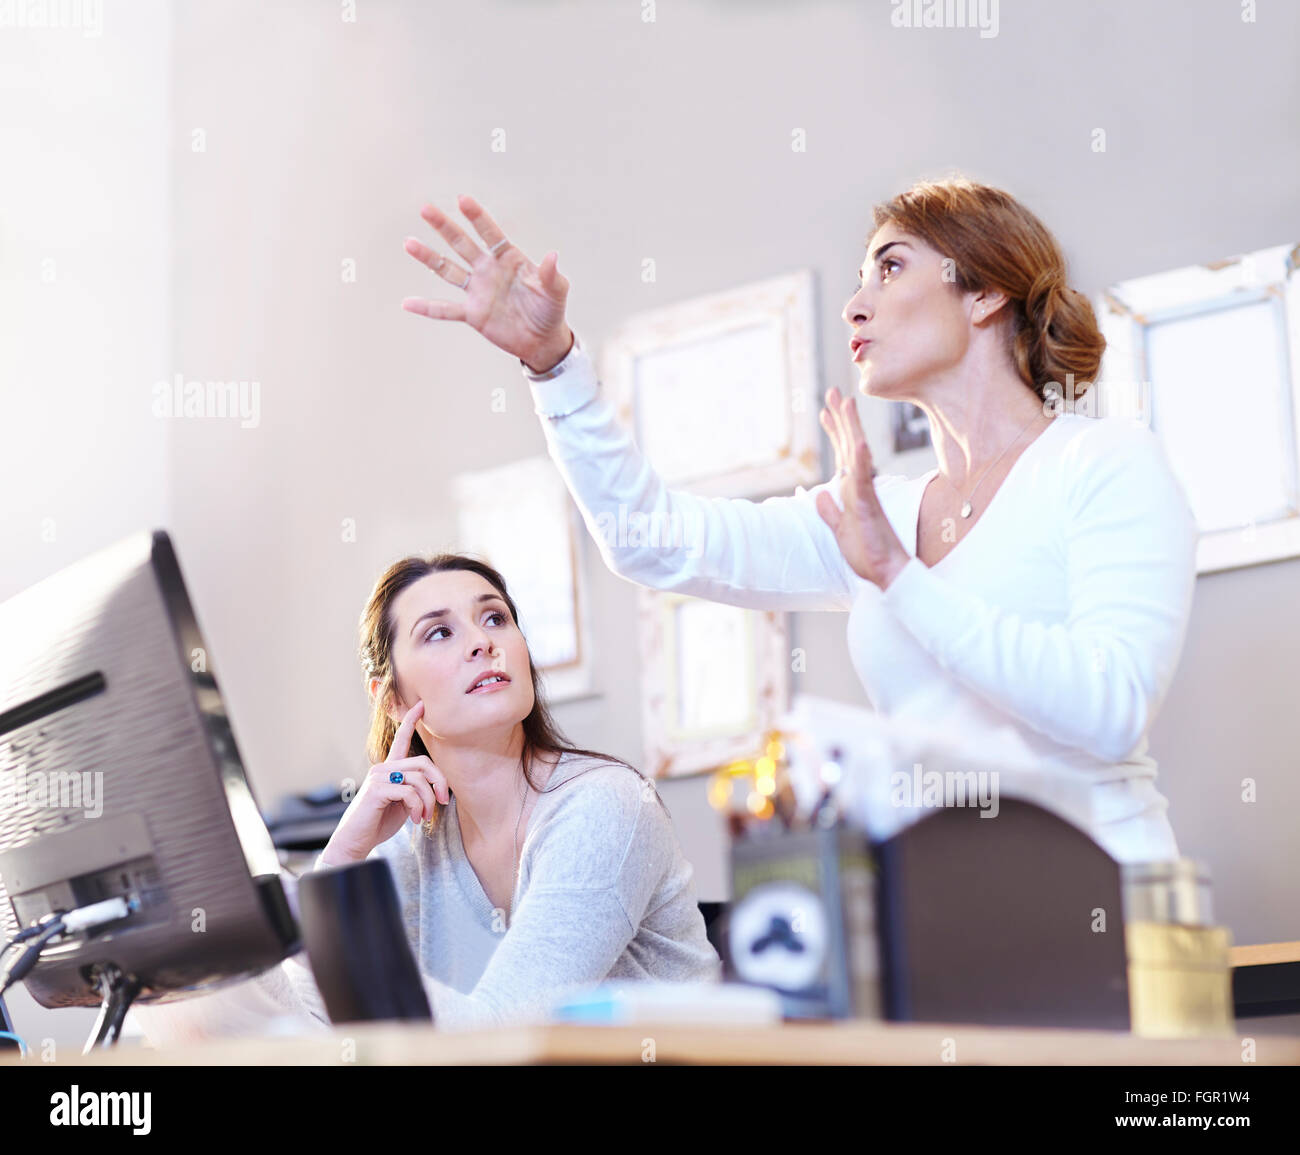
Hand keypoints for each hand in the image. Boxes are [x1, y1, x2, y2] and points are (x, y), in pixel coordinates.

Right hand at [319, 701, 450, 864]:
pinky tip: (415, 819)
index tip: (422, 705)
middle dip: (440, 782)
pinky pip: (410, 792)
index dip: (411, 721)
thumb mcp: (403, 803)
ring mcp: (378, 777)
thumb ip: (416, 789)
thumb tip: (436, 787)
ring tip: (424, 817)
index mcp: (389, 769)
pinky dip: (418, 808)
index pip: (401, 739)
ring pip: (419, 779)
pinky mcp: (376, 789)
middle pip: (424, 763)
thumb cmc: (379, 822)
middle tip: (442, 802)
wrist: (356, 843)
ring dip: (428, 801)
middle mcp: (383, 768)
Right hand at [401, 194, 573, 372]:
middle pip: (462, 244)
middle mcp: (488, 271)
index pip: (491, 234)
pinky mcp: (473, 314)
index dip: (477, 218)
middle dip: (444, 227)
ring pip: (448, 270)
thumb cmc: (550, 311)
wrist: (542, 340)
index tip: (462, 200)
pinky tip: (408, 303)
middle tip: (425, 209)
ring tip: (409, 243)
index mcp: (509, 260)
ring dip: (429, 257)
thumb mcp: (556, 292)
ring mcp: (478, 291)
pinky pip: (446, 310)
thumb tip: (553, 256)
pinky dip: (427, 308)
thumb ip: (551, 275)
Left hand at [814, 387, 912, 590]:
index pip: (842, 455)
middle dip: (841, 419)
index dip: (835, 432)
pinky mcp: (869, 505)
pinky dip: (861, 460)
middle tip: (834, 393)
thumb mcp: (840, 530)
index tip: (825, 412)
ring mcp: (865, 493)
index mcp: (852, 491)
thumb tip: (819, 496)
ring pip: (857, 454)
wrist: (886, 572)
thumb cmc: (868, 553)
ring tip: (846, 403)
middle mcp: (859, 487)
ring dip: (851, 428)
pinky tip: (860, 442)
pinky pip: (864, 479)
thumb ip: (830, 512)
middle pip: (849, 445)